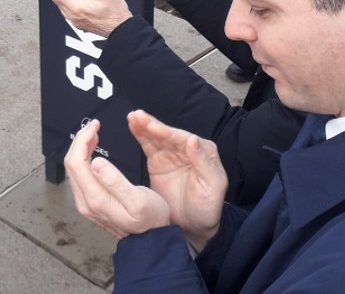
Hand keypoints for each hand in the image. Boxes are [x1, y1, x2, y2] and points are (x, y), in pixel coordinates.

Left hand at [65, 119, 171, 238]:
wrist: (151, 242)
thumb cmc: (150, 220)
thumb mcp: (139, 200)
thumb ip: (116, 182)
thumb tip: (95, 162)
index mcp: (95, 198)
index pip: (76, 162)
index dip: (83, 139)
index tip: (96, 125)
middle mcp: (85, 202)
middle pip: (71, 164)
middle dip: (80, 140)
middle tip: (95, 126)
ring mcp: (86, 203)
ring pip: (74, 169)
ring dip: (81, 149)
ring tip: (94, 134)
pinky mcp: (90, 203)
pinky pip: (79, 176)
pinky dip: (84, 158)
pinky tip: (93, 152)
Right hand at [129, 110, 226, 251]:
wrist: (193, 226)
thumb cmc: (208, 208)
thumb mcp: (212, 187)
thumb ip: (204, 163)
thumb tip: (192, 140)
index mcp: (203, 152)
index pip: (184, 139)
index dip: (168, 132)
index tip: (154, 127)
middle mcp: (187, 148)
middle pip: (168, 135)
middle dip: (153, 125)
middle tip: (138, 116)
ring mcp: (171, 154)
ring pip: (156, 137)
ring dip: (144, 125)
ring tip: (132, 116)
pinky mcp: (158, 161)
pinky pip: (148, 145)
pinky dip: (140, 134)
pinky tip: (132, 124)